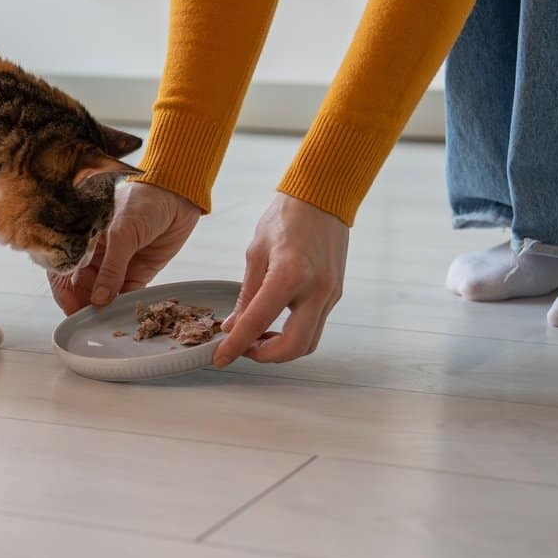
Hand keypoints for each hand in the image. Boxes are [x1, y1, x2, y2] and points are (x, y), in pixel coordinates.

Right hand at [48, 182, 200, 314]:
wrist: (177, 195)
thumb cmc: (143, 202)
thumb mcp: (122, 232)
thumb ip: (111, 268)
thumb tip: (98, 301)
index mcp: (83, 240)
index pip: (64, 272)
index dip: (65, 294)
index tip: (72, 312)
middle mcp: (96, 256)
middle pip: (82, 289)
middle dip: (84, 306)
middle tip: (91, 324)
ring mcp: (117, 266)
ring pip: (104, 296)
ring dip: (105, 310)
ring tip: (108, 325)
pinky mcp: (138, 273)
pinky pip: (128, 295)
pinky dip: (126, 307)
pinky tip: (125, 316)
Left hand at [214, 193, 348, 367]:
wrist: (323, 198)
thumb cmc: (286, 218)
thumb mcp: (256, 253)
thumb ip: (246, 294)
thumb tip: (233, 326)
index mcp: (289, 275)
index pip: (258, 322)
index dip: (236, 346)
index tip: (221, 358)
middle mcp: (316, 290)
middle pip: (294, 347)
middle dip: (265, 356)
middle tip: (244, 349)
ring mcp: (330, 294)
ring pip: (309, 342)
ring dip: (282, 348)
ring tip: (258, 336)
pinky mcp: (336, 294)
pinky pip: (315, 326)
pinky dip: (294, 334)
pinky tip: (275, 323)